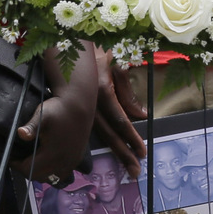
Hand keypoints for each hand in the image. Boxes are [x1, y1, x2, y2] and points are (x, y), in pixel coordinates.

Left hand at [12, 44, 97, 184]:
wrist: (79, 104)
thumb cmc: (58, 109)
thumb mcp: (42, 115)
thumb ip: (31, 126)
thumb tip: (20, 134)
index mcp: (53, 153)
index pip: (29, 170)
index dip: (17, 165)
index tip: (11, 156)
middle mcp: (64, 161)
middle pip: (39, 176)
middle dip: (27, 169)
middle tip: (20, 158)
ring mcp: (72, 161)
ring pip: (52, 178)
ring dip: (41, 172)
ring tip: (33, 160)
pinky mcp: (77, 159)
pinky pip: (62, 173)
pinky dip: (52, 171)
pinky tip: (47, 160)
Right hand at [90, 46, 147, 177]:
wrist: (71, 43)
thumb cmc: (99, 50)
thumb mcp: (117, 66)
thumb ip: (127, 93)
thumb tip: (141, 116)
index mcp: (102, 90)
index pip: (121, 120)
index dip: (131, 138)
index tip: (142, 152)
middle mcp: (90, 102)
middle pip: (109, 133)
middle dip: (123, 153)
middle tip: (135, 170)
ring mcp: (82, 105)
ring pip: (100, 132)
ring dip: (115, 149)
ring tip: (127, 164)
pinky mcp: (78, 107)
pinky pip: (93, 125)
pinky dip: (103, 139)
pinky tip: (111, 148)